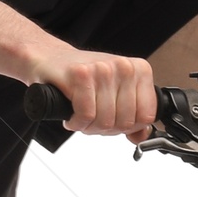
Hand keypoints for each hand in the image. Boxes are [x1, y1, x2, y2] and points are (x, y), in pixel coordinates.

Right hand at [32, 45, 158, 139]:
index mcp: (139, 70)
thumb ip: (133, 116)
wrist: (51, 59)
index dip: (129, 128)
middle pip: (125, 122)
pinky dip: (76, 123)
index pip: (147, 116)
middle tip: (93, 121)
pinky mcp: (81, 74)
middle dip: (106, 129)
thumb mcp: (116, 94)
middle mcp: (124, 67)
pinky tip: (72, 116)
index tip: (114, 122)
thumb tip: (142, 136)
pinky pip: (86, 116)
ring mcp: (103, 69)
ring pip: (105, 121)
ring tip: (81, 118)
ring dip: (89, 128)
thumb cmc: (84, 78)